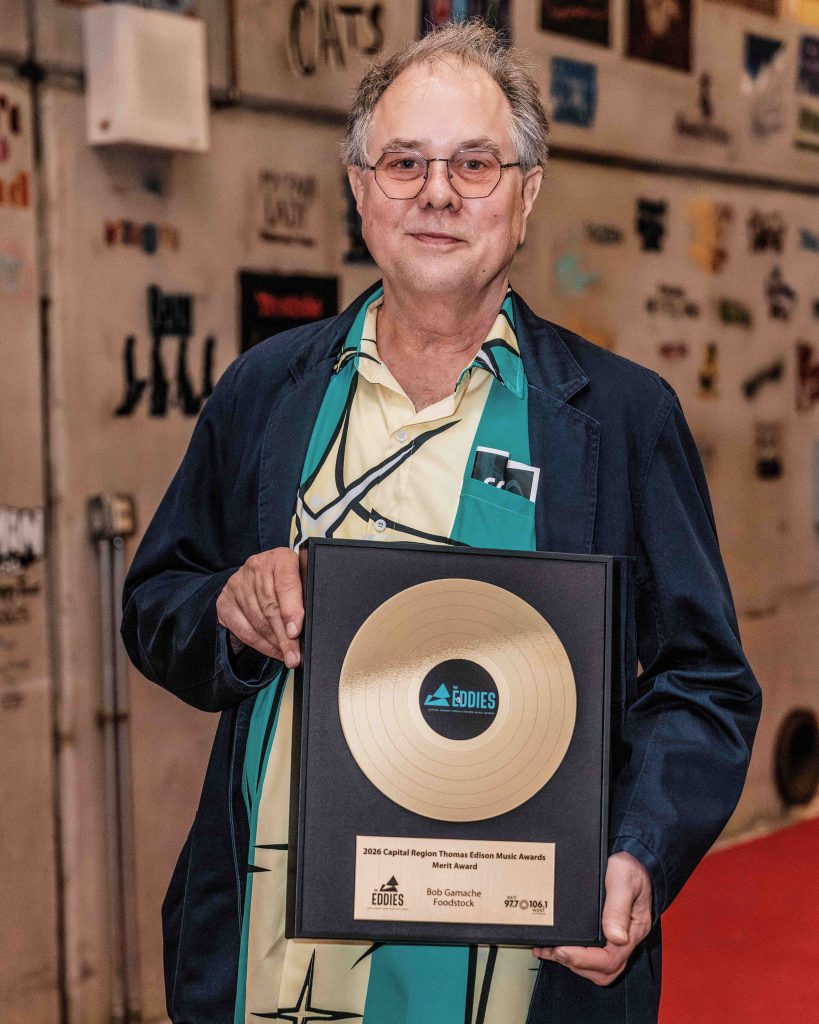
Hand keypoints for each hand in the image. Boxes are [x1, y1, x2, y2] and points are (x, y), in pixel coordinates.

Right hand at [216, 548, 302, 667]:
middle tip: (294, 656)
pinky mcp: (225, 601)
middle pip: (270, 607)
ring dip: (274, 643)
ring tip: (287, 655)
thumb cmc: (289, 581)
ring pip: (257, 621)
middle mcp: (255, 567)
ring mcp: (237, 584)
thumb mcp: (301, 581)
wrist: (260, 576)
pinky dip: (260, 644)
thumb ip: (305, 596)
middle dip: (284, 636)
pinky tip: (273, 651)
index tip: (296, 632)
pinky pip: (244, 629)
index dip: (291, 610)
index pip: (286, 585)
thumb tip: (312, 625)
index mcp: (280, 558)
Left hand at [532, 852, 651, 986]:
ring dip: (572, 963)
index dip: (584, 959)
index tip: (562, 950)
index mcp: (633, 929)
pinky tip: (555, 946)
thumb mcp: (624, 880)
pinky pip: (591, 955)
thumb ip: (618, 907)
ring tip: (548, 950)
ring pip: (596, 967)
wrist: (634, 859)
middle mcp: (625, 939)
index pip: (611, 959)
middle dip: (575, 964)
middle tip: (552, 951)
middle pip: (603, 970)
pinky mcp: (605, 934)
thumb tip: (615, 937)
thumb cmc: (631, 868)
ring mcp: (615, 938)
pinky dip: (573, 956)